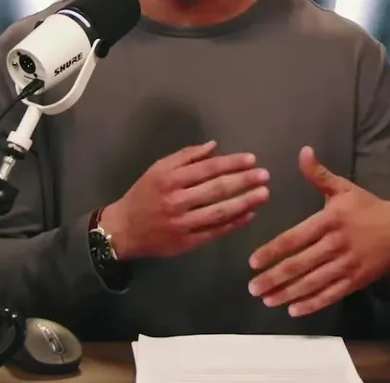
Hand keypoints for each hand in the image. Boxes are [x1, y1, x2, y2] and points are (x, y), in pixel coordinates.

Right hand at [102, 141, 268, 260]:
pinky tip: (249, 215)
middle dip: (244, 181)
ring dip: (245, 202)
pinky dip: (234, 223)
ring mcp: (182, 224)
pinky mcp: (187, 243)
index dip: (231, 163)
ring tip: (264, 194)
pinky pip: (215, 232)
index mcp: (170, 179)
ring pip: (219, 211)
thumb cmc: (144, 195)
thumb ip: (186, 156)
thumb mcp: (158, 169)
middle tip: (265, 175)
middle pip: (216, 189)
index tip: (251, 160)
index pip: (207, 168)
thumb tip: (214, 146)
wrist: (123, 230)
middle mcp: (176, 201)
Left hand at [248, 146, 389, 317]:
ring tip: (267, 300)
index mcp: (330, 220)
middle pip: (301, 264)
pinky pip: (331, 294)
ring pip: (313, 282)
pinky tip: (294, 310)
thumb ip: (319, 174)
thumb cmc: (366, 207)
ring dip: (288, 293)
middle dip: (275, 277)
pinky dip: (312, 304)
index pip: (295, 238)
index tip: (253, 262)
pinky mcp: (356, 281)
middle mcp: (337, 244)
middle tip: (252, 288)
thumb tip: (303, 150)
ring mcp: (347, 265)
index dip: (273, 251)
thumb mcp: (343, 188)